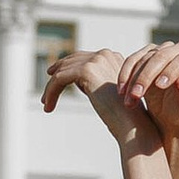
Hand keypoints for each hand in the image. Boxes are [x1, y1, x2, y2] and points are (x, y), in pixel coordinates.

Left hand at [41, 45, 162, 160]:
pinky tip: (48, 106)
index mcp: (113, 57)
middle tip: (46, 92)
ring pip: (63, 71)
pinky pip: (60, 79)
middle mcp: (105, 54)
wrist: (133, 123)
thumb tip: (81, 82)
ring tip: (46, 104)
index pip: (83, 58)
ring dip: (51, 88)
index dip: (67, 68)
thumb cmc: (124, 116)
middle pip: (71, 60)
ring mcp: (96, 60)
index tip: (55, 81)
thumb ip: (96, 83)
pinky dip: (51, 91)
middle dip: (56, 75)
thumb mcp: (108, 94)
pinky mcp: (86, 70)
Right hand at [117, 40, 178, 149]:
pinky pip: (134, 59)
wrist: (170, 116)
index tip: (160, 86)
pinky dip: (125, 74)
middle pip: (163, 55)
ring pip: (146, 57)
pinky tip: (122, 90)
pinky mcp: (148, 55)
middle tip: (137, 94)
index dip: (171, 70)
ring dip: (134, 78)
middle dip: (147, 75)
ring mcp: (164, 50)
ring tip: (129, 100)